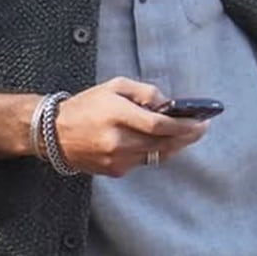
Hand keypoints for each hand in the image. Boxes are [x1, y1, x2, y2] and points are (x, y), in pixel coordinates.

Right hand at [53, 77, 209, 176]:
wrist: (54, 133)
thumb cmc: (86, 105)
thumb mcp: (114, 86)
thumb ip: (144, 92)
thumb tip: (168, 104)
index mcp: (116, 114)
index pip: (158, 124)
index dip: (183, 125)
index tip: (201, 121)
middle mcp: (117, 140)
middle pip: (162, 142)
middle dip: (186, 136)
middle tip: (201, 128)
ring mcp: (115, 159)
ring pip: (156, 155)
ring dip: (175, 145)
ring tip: (187, 134)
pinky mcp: (114, 171)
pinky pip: (143, 161)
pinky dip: (155, 152)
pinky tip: (162, 142)